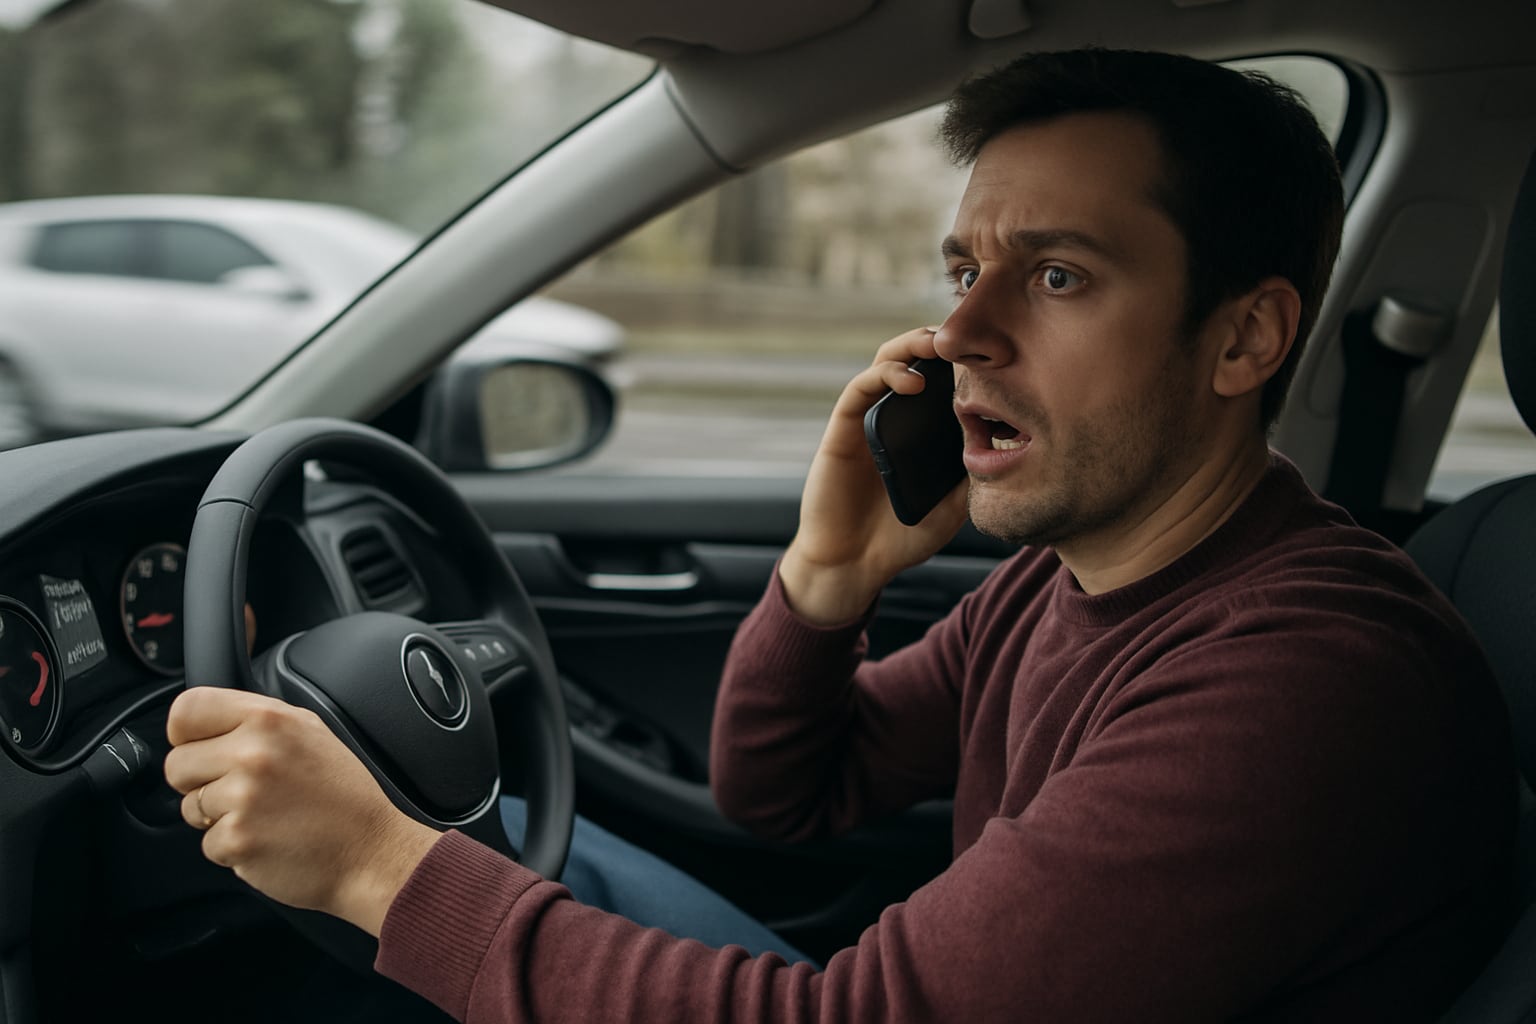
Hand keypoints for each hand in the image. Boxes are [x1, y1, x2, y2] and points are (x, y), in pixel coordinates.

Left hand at [163, 687, 440, 936]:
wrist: (373, 851)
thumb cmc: (343, 796)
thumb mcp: (310, 733)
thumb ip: (258, 722)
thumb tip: (206, 724)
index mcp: (270, 719)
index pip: (186, 709)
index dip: (186, 734)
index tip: (201, 749)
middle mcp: (253, 752)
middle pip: (176, 764)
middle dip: (200, 783)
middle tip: (243, 791)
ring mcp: (243, 797)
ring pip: (188, 807)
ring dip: (218, 818)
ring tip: (264, 815)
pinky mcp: (237, 839)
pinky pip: (206, 843)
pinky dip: (232, 848)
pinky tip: (268, 839)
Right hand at [781, 327, 967, 624]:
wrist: (855, 565)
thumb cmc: (901, 537)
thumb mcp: (954, 505)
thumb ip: (973, 473)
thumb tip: (1008, 442)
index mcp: (920, 429)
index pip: (942, 378)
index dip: (963, 358)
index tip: (994, 346)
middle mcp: (894, 416)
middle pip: (915, 359)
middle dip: (940, 340)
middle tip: (968, 332)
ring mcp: (868, 419)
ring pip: (886, 362)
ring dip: (912, 346)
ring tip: (939, 344)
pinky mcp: (843, 429)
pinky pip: (861, 389)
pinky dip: (886, 376)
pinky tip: (913, 383)